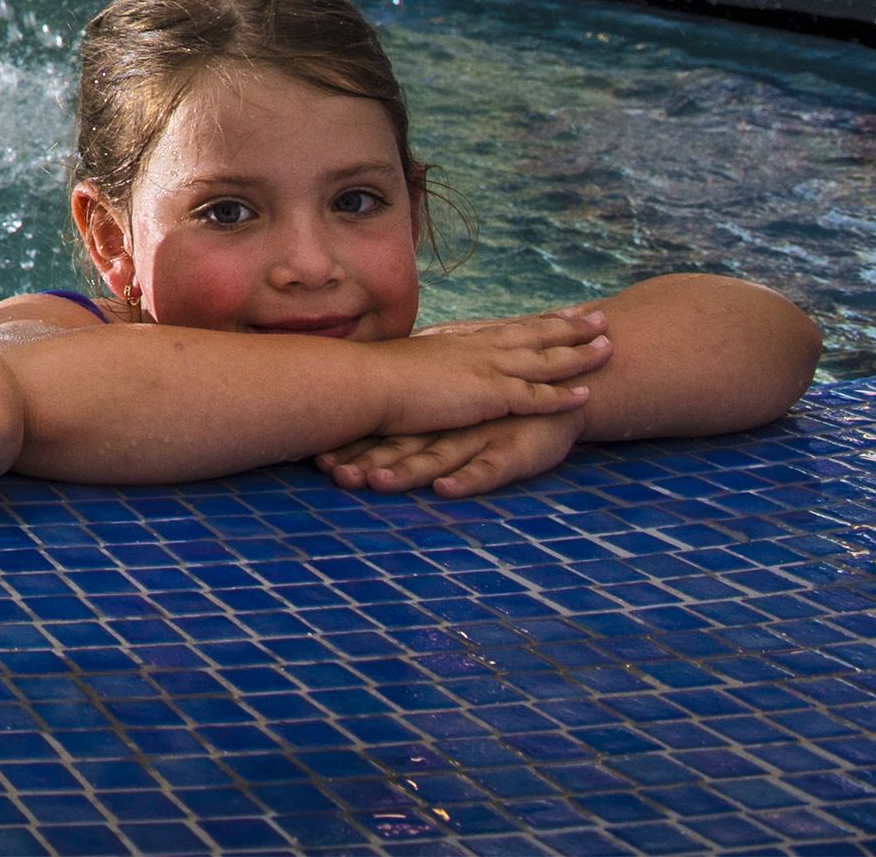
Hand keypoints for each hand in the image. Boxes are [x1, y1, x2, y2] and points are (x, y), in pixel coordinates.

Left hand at [320, 409, 581, 498]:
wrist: (563, 387)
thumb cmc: (500, 405)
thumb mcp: (454, 406)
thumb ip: (418, 414)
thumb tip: (371, 414)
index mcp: (431, 419)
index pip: (382, 435)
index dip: (349, 446)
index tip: (312, 458)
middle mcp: (447, 429)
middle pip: (398, 448)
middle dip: (364, 461)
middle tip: (329, 472)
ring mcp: (477, 440)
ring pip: (434, 458)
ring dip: (404, 472)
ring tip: (375, 483)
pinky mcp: (510, 455)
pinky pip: (485, 471)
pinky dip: (465, 480)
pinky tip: (445, 489)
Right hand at [370, 310, 609, 436]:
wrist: (368, 382)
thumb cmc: (379, 376)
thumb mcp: (410, 364)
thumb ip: (428, 365)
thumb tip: (425, 367)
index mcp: (462, 342)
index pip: (510, 327)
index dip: (541, 321)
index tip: (565, 311)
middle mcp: (480, 349)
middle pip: (536, 334)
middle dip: (571, 326)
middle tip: (600, 317)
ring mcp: (487, 369)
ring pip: (546, 360)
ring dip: (580, 354)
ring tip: (610, 346)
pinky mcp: (489, 395)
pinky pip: (536, 396)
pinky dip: (563, 396)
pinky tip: (587, 395)